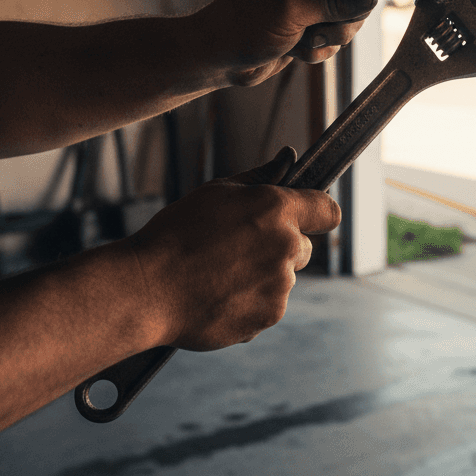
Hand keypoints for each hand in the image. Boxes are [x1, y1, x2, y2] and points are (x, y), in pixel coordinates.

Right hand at [127, 148, 339, 350]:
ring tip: (219, 275)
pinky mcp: (269, 316)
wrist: (148, 289)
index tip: (308, 217)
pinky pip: (268, 307)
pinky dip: (250, 304)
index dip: (318, 213)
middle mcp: (286, 246)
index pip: (327, 210)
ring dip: (263, 278)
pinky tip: (217, 295)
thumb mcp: (216, 192)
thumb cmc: (176, 234)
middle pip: (304, 248)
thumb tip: (288, 158)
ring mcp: (280, 285)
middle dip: (280, 248)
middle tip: (237, 250)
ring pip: (283, 279)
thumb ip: (261, 177)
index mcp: (276, 209)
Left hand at [202, 0, 377, 86]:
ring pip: (348, 21)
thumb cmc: (244, 26)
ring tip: (300, 39)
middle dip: (340, 20)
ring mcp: (311, 0)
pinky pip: (335, 39)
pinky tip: (295, 49)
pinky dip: (319, 50)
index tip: (359, 0)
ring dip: (327, 38)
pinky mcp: (310, 24)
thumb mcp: (292, 11)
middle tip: (316, 28)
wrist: (221, 59)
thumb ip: (334, 4)